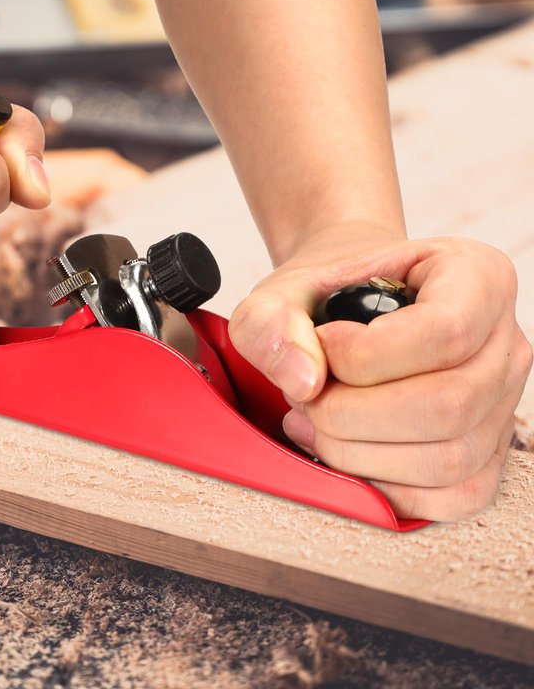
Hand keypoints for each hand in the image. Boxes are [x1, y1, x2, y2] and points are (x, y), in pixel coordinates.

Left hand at [228, 223, 532, 520]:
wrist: (343, 312)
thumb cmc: (324, 297)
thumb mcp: (281, 291)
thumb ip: (271, 322)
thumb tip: (302, 381)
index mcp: (475, 277)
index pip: (444, 332)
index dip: (367, 355)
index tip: (322, 345)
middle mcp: (503, 343)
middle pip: (448, 406)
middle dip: (352, 414)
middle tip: (306, 397)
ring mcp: (501, 405)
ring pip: (449, 460)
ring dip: (359, 453)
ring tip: (313, 422)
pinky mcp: (485, 455)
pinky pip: (452, 497)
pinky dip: (385, 487)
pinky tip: (342, 452)